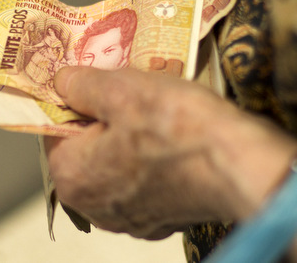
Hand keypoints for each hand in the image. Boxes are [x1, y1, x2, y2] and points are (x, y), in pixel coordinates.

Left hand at [44, 66, 296, 238]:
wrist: (242, 167)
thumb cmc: (180, 127)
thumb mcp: (122, 88)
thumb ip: (82, 84)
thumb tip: (62, 81)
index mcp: (72, 175)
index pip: (54, 125)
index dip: (77, 96)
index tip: (99, 77)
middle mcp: (93, 206)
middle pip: (86, 146)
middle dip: (105, 115)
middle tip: (133, 88)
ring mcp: (128, 217)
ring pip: (116, 162)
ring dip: (131, 135)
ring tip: (159, 109)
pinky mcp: (161, 219)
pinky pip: (145, 179)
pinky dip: (155, 159)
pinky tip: (175, 137)